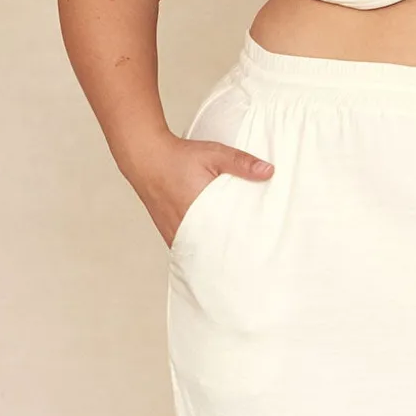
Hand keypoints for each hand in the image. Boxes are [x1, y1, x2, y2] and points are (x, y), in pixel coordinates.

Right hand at [127, 132, 273, 247]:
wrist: (146, 157)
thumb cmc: (179, 157)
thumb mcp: (215, 154)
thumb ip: (242, 163)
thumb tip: (269, 171)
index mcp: (201, 212)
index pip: (225, 239)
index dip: (240, 248)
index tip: (255, 254)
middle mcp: (186, 227)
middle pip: (212, 251)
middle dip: (229, 255)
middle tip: (248, 261)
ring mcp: (175, 232)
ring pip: (198, 252)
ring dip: (212, 254)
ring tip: (232, 260)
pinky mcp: (167, 231)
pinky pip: (186, 248)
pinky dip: (198, 250)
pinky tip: (211, 251)